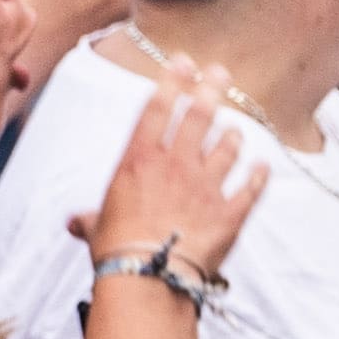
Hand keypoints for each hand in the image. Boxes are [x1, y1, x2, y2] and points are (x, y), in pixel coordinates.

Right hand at [79, 69, 265, 287]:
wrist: (148, 276)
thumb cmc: (116, 250)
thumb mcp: (97, 227)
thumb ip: (90, 219)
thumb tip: (75, 223)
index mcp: (141, 160)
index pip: (159, 108)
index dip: (172, 81)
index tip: (183, 61)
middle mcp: (177, 165)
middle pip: (199, 116)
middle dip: (212, 89)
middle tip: (221, 72)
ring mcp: (207, 186)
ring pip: (228, 149)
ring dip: (233, 136)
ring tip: (236, 131)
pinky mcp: (230, 212)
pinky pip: (251, 188)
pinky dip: (259, 177)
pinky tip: (264, 167)